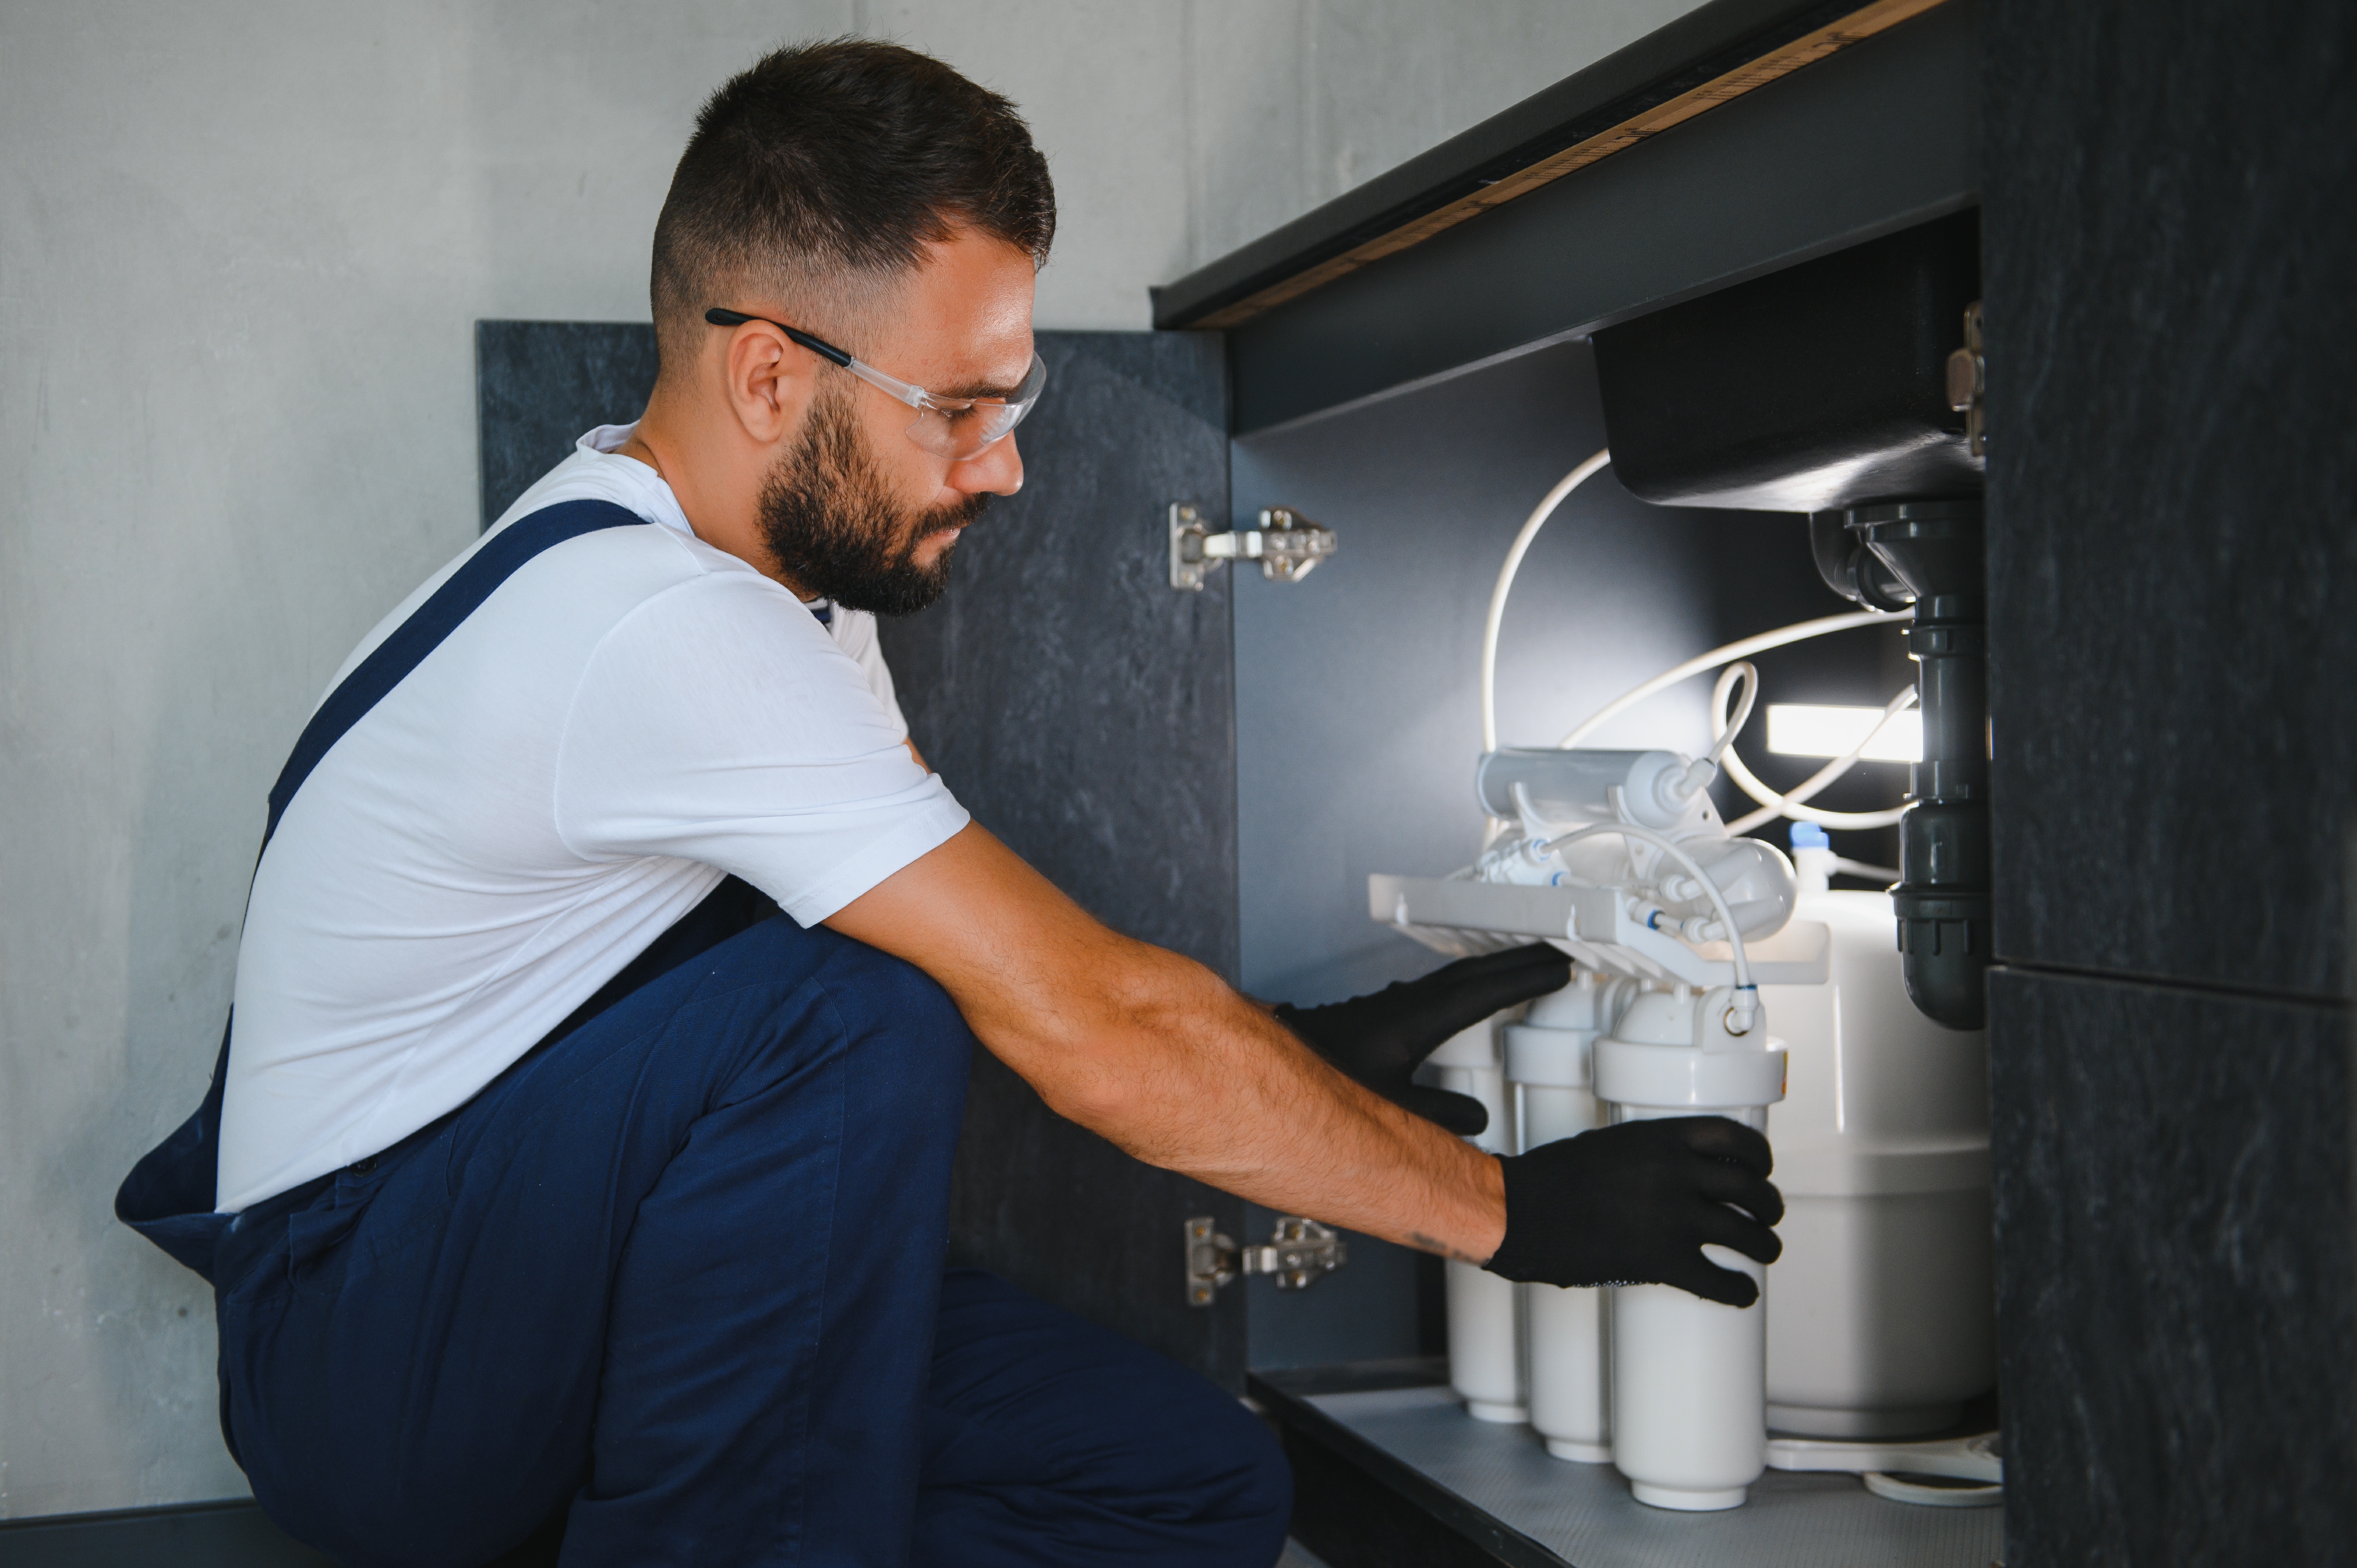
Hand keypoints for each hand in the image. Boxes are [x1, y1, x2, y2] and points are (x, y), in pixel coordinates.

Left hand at [1272, 944, 1570, 1136]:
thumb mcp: (1389, 1108)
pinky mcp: (1386, 1009)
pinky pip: (1441, 984)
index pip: (1482, 993)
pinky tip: (1473, 990)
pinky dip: (1469, 981)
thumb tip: (1477, 1122)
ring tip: (1528, 964)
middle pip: (1473, 972)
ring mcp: (1396, 1002)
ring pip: (1456, 974)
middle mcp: (1406, 1004)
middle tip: (1557, 953)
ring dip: (1494, 967)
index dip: (1523, 980)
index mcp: (1414, 1022)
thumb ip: (1438, 1116)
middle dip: (1518, 961)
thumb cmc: (1323, 1078)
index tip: (1558, 968)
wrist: (1274, 1058)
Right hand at [1482, 1116, 1783, 1306]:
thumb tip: (1681, 1173)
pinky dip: (1738, 1290)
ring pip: (1745, 1233)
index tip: (1762, 1167)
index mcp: (1661, 1139)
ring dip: (1764, 1245)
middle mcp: (1675, 1173)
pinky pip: (1718, 1280)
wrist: (1520, 1211)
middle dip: (1768, 1205)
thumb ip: (1652, 1154)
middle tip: (1769, 1215)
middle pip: (1750, 1187)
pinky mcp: (1661, 1259)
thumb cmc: (1553, 1177)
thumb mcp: (1610, 1144)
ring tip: (1765, 1250)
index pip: (1733, 1137)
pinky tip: (1742, 1292)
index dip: (1759, 1155)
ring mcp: (1672, 1216)